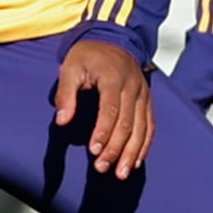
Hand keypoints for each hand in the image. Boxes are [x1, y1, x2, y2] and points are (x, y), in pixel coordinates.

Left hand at [53, 38, 155, 178]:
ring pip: (142, 128)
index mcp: (113, 78)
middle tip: (102, 168)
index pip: (110, 110)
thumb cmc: (88, 56)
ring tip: (121, 173)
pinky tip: (135, 162)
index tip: (94, 151)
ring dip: (131, 153)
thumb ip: (66, 94)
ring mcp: (143, 95)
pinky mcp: (147, 101)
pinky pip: (150, 126)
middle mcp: (133, 88)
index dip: (103, 132)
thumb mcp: (70, 68)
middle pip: (127, 123)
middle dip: (115, 149)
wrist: (114, 39)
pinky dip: (144, 145)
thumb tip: (62, 121)